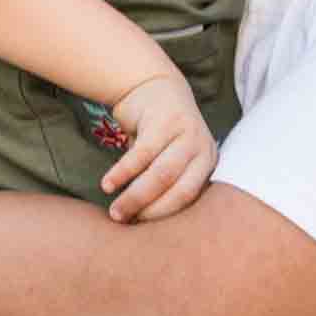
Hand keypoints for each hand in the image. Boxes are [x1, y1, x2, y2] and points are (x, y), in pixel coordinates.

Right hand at [99, 74, 217, 223]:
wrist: (155, 86)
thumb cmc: (160, 135)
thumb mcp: (171, 157)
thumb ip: (165, 184)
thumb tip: (143, 227)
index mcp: (207, 162)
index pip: (189, 197)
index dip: (164, 216)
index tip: (141, 229)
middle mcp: (201, 147)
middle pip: (176, 187)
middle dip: (149, 209)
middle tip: (124, 222)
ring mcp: (185, 131)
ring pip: (159, 173)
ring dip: (134, 195)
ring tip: (114, 209)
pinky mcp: (163, 120)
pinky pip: (141, 153)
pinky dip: (123, 172)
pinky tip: (108, 184)